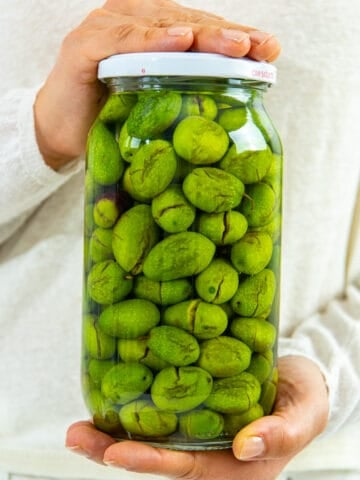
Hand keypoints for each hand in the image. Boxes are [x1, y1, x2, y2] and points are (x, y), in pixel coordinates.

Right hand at [34, 0, 280, 169]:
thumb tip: (238, 104)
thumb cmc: (109, 118)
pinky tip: (180, 40)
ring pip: (161, 26)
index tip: (269, 51)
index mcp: (153, 35)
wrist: (59, 133)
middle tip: (259, 47)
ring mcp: (107, 29)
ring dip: (200, 36)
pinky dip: (151, 40)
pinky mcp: (85, 46)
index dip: (235, 40)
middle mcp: (132, 22)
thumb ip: (186, 92)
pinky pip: (123, 41)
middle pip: (187, 24)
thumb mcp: (155, 104)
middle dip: (226, 37)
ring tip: (235, 46)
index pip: (200, 33)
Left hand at [66, 356, 328, 479]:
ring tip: (78, 427)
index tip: (116, 453)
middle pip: (159, 458)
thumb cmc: (304, 399)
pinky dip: (133, 410)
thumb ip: (282, 432)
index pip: (189, 467)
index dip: (152, 461)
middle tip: (77, 437)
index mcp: (238, 467)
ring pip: (154, 439)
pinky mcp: (195, 411)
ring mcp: (201, 434)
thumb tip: (246, 445)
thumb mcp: (304, 413)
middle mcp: (213, 455)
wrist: (299, 380)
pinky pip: (161, 414)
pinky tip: (108, 398)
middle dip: (115, 452)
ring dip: (113, 435)